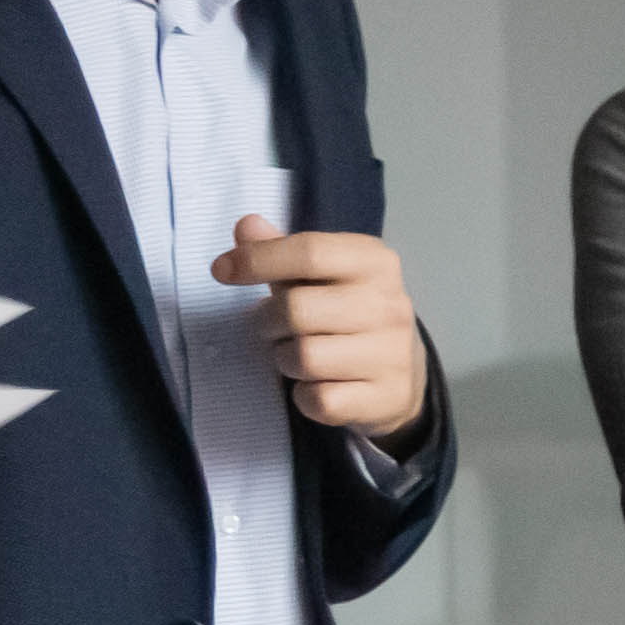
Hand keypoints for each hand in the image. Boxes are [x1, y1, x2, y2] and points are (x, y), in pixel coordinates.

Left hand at [212, 217, 428, 435]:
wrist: (402, 373)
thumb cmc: (349, 315)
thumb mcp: (322, 276)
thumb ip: (281, 251)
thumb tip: (246, 225)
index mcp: (376, 263)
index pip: (310, 251)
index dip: (257, 259)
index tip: (222, 270)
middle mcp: (390, 305)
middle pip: (297, 309)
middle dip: (267, 321)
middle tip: (271, 327)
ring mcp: (391, 353)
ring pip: (304, 358)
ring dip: (285, 360)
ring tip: (296, 355)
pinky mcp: (384, 397)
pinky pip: (318, 399)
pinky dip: (304, 396)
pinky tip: (317, 385)